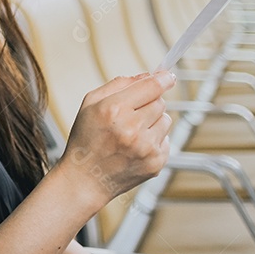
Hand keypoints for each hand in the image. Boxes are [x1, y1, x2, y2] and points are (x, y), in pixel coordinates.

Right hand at [55, 71, 174, 210]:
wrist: (86, 179)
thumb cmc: (86, 140)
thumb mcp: (90, 104)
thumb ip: (118, 84)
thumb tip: (147, 75)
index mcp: (114, 110)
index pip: (151, 87)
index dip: (163, 78)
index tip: (168, 75)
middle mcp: (132, 129)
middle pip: (160, 102)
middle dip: (149, 103)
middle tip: (132, 112)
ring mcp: (146, 148)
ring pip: (166, 120)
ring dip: (153, 121)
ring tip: (132, 132)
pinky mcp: (156, 163)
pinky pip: (166, 140)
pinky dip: (154, 140)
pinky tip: (136, 146)